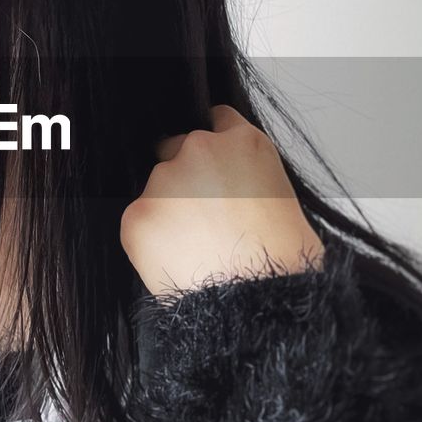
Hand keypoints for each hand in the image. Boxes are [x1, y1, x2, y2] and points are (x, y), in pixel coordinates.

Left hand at [120, 103, 325, 296]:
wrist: (259, 299)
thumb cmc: (282, 259)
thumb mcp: (283, 196)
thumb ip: (247, 175)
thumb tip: (226, 187)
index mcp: (244, 142)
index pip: (216, 122)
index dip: (217, 150)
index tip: (215, 169)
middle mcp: (200, 149)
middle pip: (177, 151)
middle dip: (186, 179)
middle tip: (206, 221)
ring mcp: (165, 180)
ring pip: (157, 191)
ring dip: (169, 213)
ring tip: (199, 250)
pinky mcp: (138, 214)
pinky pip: (140, 223)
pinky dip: (153, 242)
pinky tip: (180, 261)